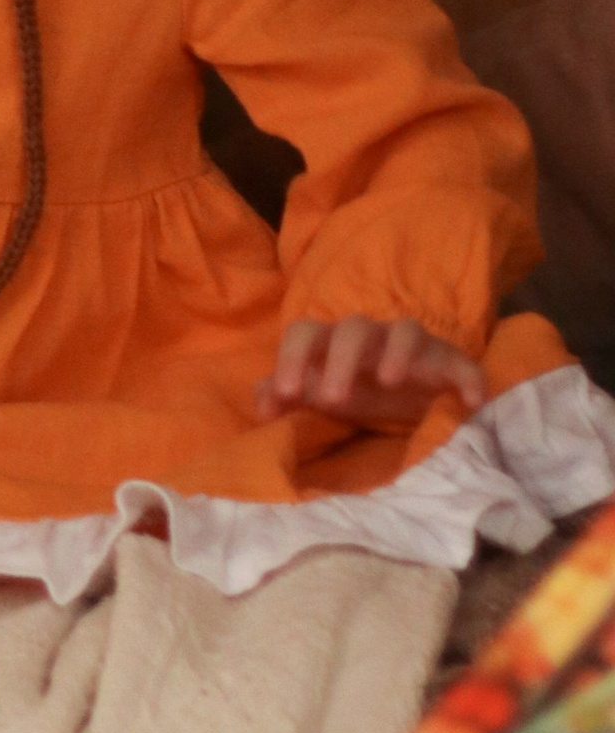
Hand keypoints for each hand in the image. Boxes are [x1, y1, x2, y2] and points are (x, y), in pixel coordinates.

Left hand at [253, 314, 484, 429]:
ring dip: (398, 352)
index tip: (287, 393)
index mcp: (333, 343)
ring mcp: (412, 345)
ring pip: (405, 330)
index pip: (305, 332)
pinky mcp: (450, 362)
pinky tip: (469, 402)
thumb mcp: (320, 394)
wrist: (414, 397)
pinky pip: (461, 362)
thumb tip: (262, 403)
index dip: (292, 358)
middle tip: (335, 400)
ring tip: (390, 383)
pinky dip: (467, 378)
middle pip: (353, 329)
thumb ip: (287, 394)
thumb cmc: (358, 389)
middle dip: (341, 360)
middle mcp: (371, 337)